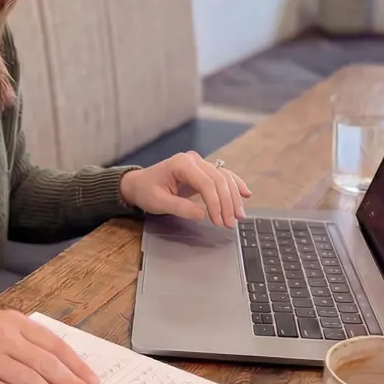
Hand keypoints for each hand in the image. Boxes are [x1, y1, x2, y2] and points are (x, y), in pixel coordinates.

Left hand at [119, 151, 251, 227]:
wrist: (138, 184)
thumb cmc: (146, 191)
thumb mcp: (158, 202)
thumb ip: (180, 207)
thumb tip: (203, 214)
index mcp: (181, 164)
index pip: (207, 183)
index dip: (216, 203)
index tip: (219, 221)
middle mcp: (193, 160)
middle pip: (219, 180)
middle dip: (227, 203)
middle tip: (230, 224)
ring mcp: (199, 164)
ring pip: (224, 178)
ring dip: (234, 197)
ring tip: (238, 216)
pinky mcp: (203, 171)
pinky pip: (223, 176)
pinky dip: (235, 185)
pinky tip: (245, 194)